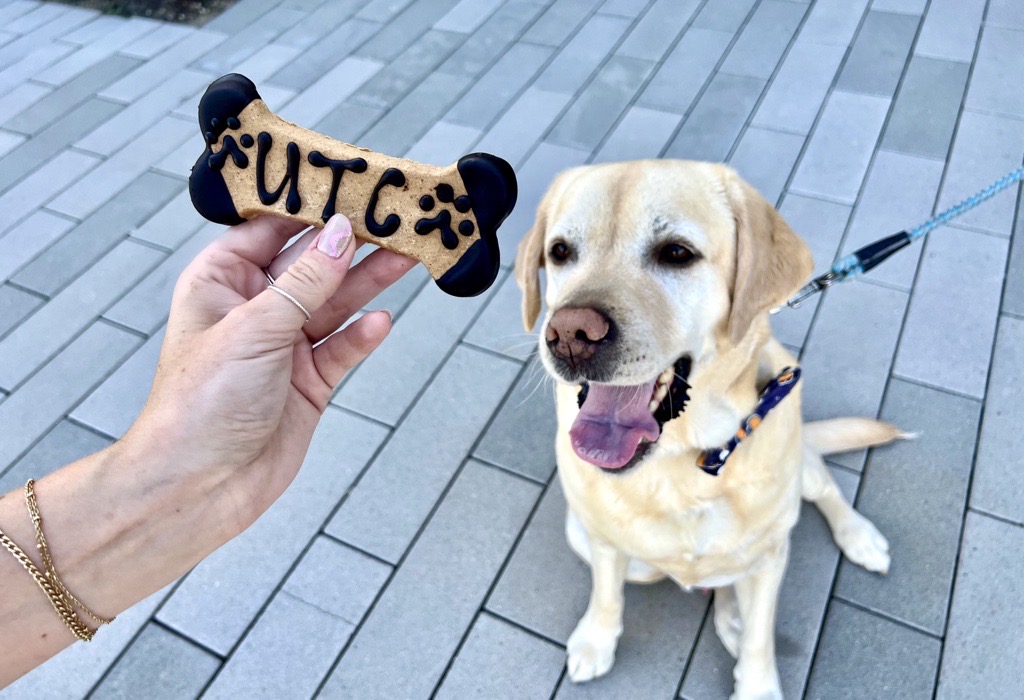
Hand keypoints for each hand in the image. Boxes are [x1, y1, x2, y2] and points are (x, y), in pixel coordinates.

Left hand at [127, 213, 414, 533]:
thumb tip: (342, 233)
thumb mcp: (255, 328)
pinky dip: (363, 336)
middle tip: (397, 220)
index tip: (352, 184)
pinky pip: (342, 348)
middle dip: (352, 244)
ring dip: (369, 283)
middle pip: (312, 264)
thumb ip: (306, 281)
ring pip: (334, 304)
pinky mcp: (308, 382)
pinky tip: (383, 321)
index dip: (310, 205)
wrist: (200, 487)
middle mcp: (254, 308)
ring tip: (408, 258)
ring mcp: (283, 346)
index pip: (270, 228)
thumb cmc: (201, 403)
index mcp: (221, 281)